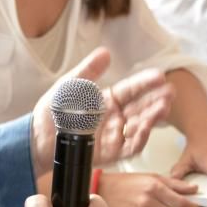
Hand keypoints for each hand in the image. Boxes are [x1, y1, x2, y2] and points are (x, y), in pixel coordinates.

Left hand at [31, 47, 174, 176]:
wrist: (37, 137)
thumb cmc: (53, 111)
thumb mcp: (71, 85)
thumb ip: (89, 71)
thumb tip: (105, 53)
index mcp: (108, 100)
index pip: (132, 90)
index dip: (146, 83)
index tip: (160, 76)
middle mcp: (115, 118)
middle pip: (141, 108)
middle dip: (156, 100)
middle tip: (170, 92)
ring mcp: (114, 136)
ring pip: (139, 126)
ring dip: (153, 118)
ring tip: (163, 107)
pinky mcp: (110, 153)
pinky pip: (129, 147)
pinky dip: (140, 139)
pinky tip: (147, 128)